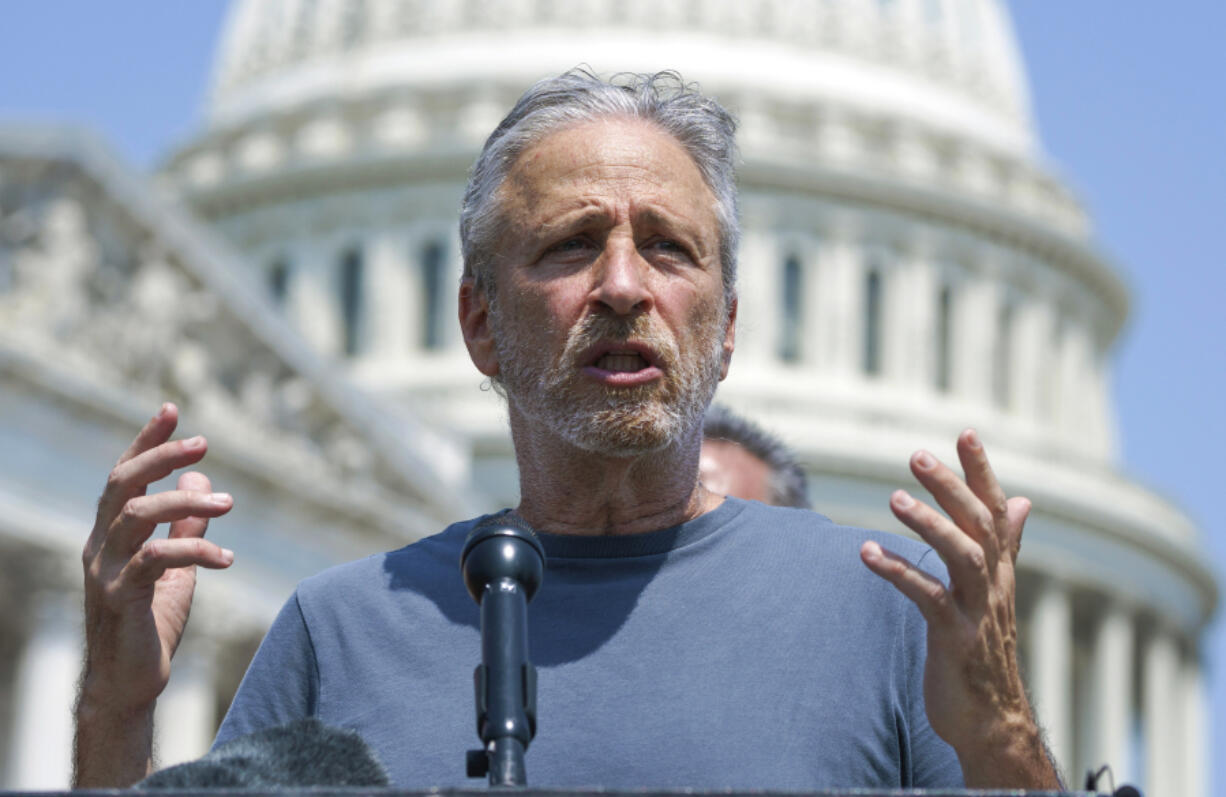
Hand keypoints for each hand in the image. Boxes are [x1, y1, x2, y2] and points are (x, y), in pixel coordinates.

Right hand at [76, 403, 233, 785]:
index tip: (171, 409)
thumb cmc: (151, 624)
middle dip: (161, 456)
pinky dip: (195, 550)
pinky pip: (156, 559)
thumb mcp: (177, 567)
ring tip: (230, 503)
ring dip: (186, 503)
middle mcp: (100, 546)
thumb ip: (187, 526)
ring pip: (138, 515)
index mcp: (110, 535)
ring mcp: (106, 571)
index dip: (146, 441)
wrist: (129, 684)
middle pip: (123, 485)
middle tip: (204, 444)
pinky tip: (228, 558)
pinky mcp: (121, 597)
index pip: (123, 477)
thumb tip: (202, 483)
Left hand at [859, 429, 1058, 788]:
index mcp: (1000, 571)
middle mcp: (994, 585)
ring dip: (929, 525)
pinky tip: (867, 554)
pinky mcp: (955, 639)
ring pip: (962, 557)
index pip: (996, 511)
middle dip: (951, 487)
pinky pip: (928, 599)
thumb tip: (1022, 501)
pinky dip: (899, 573)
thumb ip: (1005, 545)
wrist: (991, 720)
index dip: (981, 472)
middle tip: (916, 455)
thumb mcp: (995, 593)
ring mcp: (977, 612)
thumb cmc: (984, 651)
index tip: (965, 432)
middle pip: (979, 525)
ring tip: (893, 498)